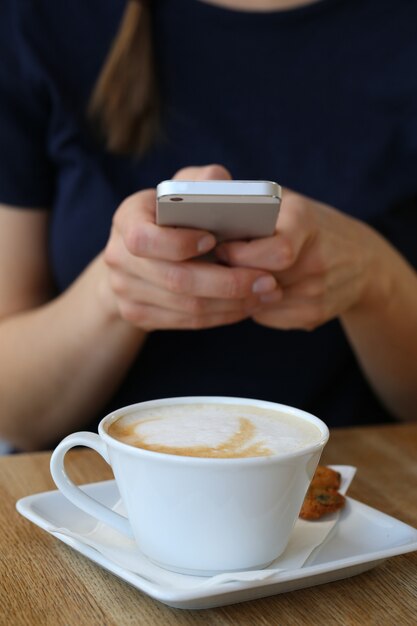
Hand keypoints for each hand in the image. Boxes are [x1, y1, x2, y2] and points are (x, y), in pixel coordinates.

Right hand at [103, 165, 278, 330]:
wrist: (137, 255)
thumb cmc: (170, 213)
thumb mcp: (182, 188)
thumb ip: (201, 181)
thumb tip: (218, 180)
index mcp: (126, 219)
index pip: (144, 239)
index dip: (179, 244)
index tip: (213, 240)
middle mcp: (118, 258)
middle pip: (176, 280)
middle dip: (227, 283)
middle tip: (267, 281)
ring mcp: (125, 291)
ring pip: (187, 307)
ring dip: (233, 303)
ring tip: (266, 293)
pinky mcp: (138, 315)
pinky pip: (188, 322)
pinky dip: (223, 315)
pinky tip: (249, 304)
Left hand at [215, 189, 384, 329]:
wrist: (364, 262)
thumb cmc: (310, 226)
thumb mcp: (288, 204)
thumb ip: (254, 204)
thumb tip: (203, 211)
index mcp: (307, 224)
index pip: (276, 250)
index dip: (240, 252)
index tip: (217, 247)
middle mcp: (316, 260)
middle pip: (261, 277)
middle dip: (233, 272)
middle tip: (215, 264)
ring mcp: (317, 292)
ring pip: (258, 300)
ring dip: (239, 290)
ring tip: (230, 275)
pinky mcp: (314, 315)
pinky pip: (267, 316)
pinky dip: (254, 305)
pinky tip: (253, 289)